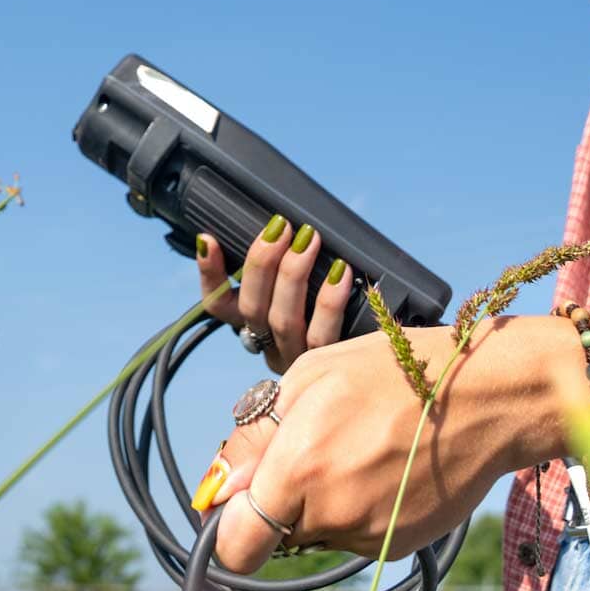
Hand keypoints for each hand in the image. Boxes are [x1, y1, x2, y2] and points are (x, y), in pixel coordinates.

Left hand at [193, 320, 534, 573]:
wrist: (487, 394)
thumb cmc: (394, 371)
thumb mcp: (311, 377)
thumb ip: (257, 437)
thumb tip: (218, 487)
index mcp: (300, 467)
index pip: (236, 544)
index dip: (229, 528)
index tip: (239, 501)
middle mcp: (331, 513)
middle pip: (276, 535)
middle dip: (281, 501)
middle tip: (313, 450)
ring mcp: (369, 535)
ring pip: (317, 533)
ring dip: (322, 502)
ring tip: (360, 446)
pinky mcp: (399, 545)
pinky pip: (355, 535)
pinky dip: (359, 508)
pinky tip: (385, 465)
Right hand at [195, 216, 355, 373]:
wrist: (381, 366)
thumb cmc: (339, 305)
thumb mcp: (305, 285)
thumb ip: (286, 263)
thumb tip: (280, 223)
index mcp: (253, 327)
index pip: (217, 305)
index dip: (209, 274)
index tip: (208, 239)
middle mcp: (269, 347)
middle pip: (252, 308)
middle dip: (262, 262)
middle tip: (280, 226)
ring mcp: (297, 360)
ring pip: (282, 321)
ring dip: (293, 275)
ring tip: (309, 238)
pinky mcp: (328, 365)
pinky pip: (323, 335)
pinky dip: (329, 301)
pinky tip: (340, 272)